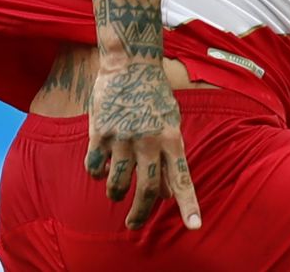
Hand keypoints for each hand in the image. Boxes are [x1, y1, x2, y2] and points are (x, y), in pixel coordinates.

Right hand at [85, 61, 200, 230]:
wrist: (129, 63)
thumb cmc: (154, 94)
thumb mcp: (171, 122)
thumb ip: (170, 156)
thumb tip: (168, 192)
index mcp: (171, 138)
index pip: (182, 179)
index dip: (189, 205)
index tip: (194, 226)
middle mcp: (148, 141)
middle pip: (147, 188)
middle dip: (141, 212)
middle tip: (134, 225)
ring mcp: (122, 137)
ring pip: (118, 181)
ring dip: (116, 193)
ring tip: (116, 195)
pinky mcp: (100, 131)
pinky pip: (95, 164)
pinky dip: (97, 173)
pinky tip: (100, 171)